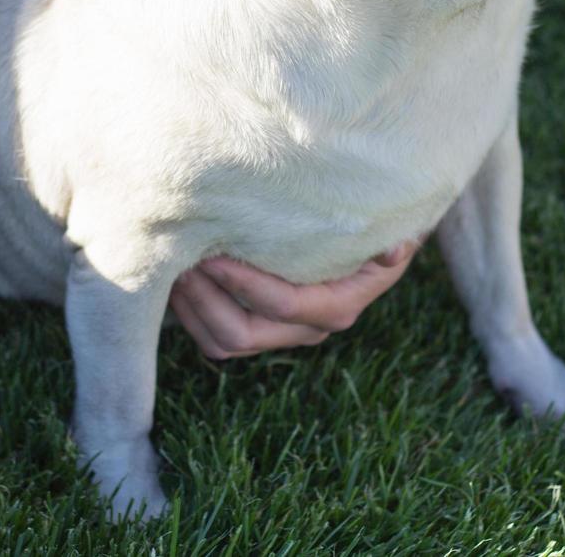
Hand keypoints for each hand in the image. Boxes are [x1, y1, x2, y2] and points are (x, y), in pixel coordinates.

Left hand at [168, 241, 420, 359]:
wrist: (367, 235)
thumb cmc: (374, 222)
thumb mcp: (393, 226)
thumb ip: (393, 238)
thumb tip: (393, 250)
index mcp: (337, 304)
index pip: (284, 304)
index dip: (243, 281)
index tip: (213, 251)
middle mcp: (307, 327)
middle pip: (242, 334)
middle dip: (205, 299)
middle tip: (181, 260)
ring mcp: (280, 332)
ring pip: (222, 342)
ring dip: (191, 309)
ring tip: (171, 267)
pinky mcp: (258, 325)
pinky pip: (214, 337)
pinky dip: (190, 314)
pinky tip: (176, 277)